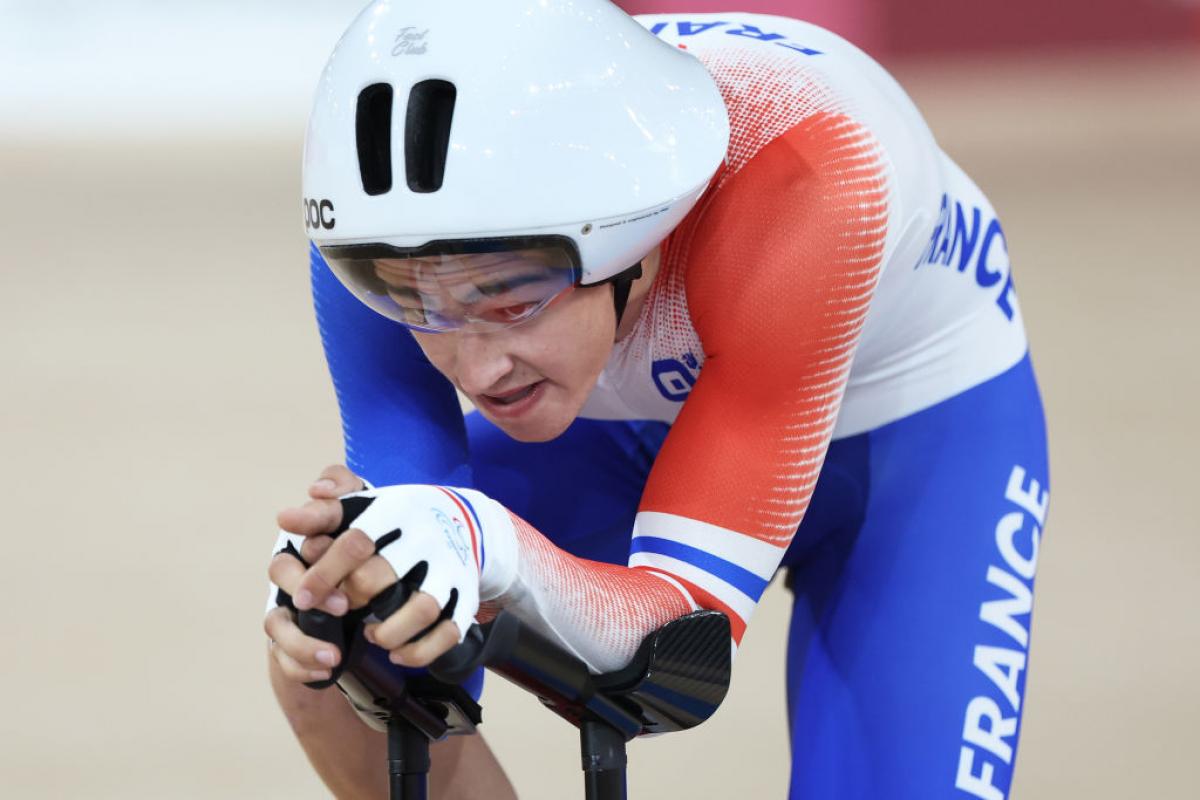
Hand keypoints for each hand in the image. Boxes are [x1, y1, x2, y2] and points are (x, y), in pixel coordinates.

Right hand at [264, 465, 361, 683]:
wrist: (374, 596)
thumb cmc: (367, 550)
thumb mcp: (368, 517)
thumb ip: (347, 491)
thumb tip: (319, 487)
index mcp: (312, 533)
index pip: (302, 520)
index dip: (309, 522)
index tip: (330, 540)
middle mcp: (293, 568)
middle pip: (281, 572)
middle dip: (310, 588)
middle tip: (343, 605)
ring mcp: (288, 604)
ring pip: (276, 624)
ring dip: (301, 642)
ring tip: (333, 656)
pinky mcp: (291, 637)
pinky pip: (284, 656)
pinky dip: (302, 666)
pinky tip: (326, 671)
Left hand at [278, 469, 481, 668]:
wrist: (462, 519)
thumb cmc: (396, 518)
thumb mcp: (362, 505)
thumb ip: (322, 513)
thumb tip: (285, 519)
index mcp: (394, 511)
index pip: (354, 542)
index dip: (322, 574)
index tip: (301, 599)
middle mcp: (426, 537)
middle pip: (379, 578)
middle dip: (351, 602)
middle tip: (339, 610)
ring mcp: (451, 567)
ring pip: (422, 608)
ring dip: (388, 633)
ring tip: (370, 635)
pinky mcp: (466, 595)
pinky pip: (448, 631)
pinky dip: (420, 650)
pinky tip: (397, 652)